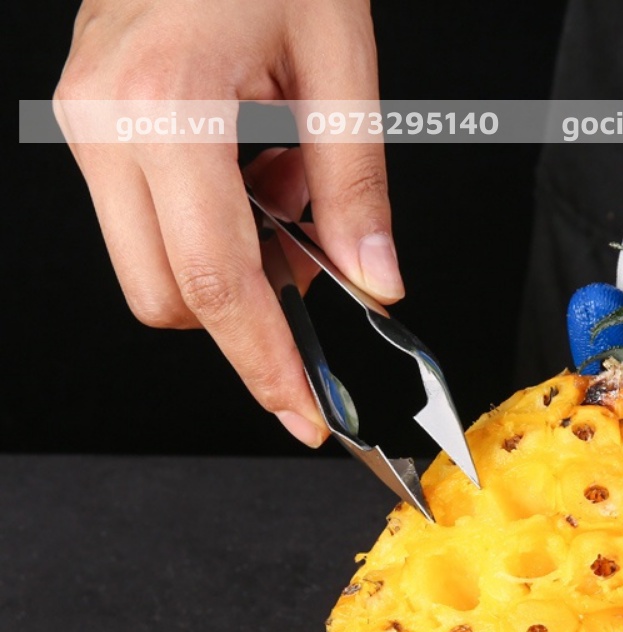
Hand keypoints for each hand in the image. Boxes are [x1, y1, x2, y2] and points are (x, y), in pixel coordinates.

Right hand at [54, 0, 403, 446]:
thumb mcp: (341, 66)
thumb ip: (356, 190)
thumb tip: (375, 285)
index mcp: (168, 109)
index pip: (217, 284)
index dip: (263, 363)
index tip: (301, 413)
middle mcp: (106, 125)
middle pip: (169, 297)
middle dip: (247, 311)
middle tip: (309, 259)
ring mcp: (86, 124)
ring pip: (152, 267)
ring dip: (231, 262)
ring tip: (280, 183)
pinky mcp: (91, 123)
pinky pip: (146, 222)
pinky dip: (210, 225)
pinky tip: (248, 166)